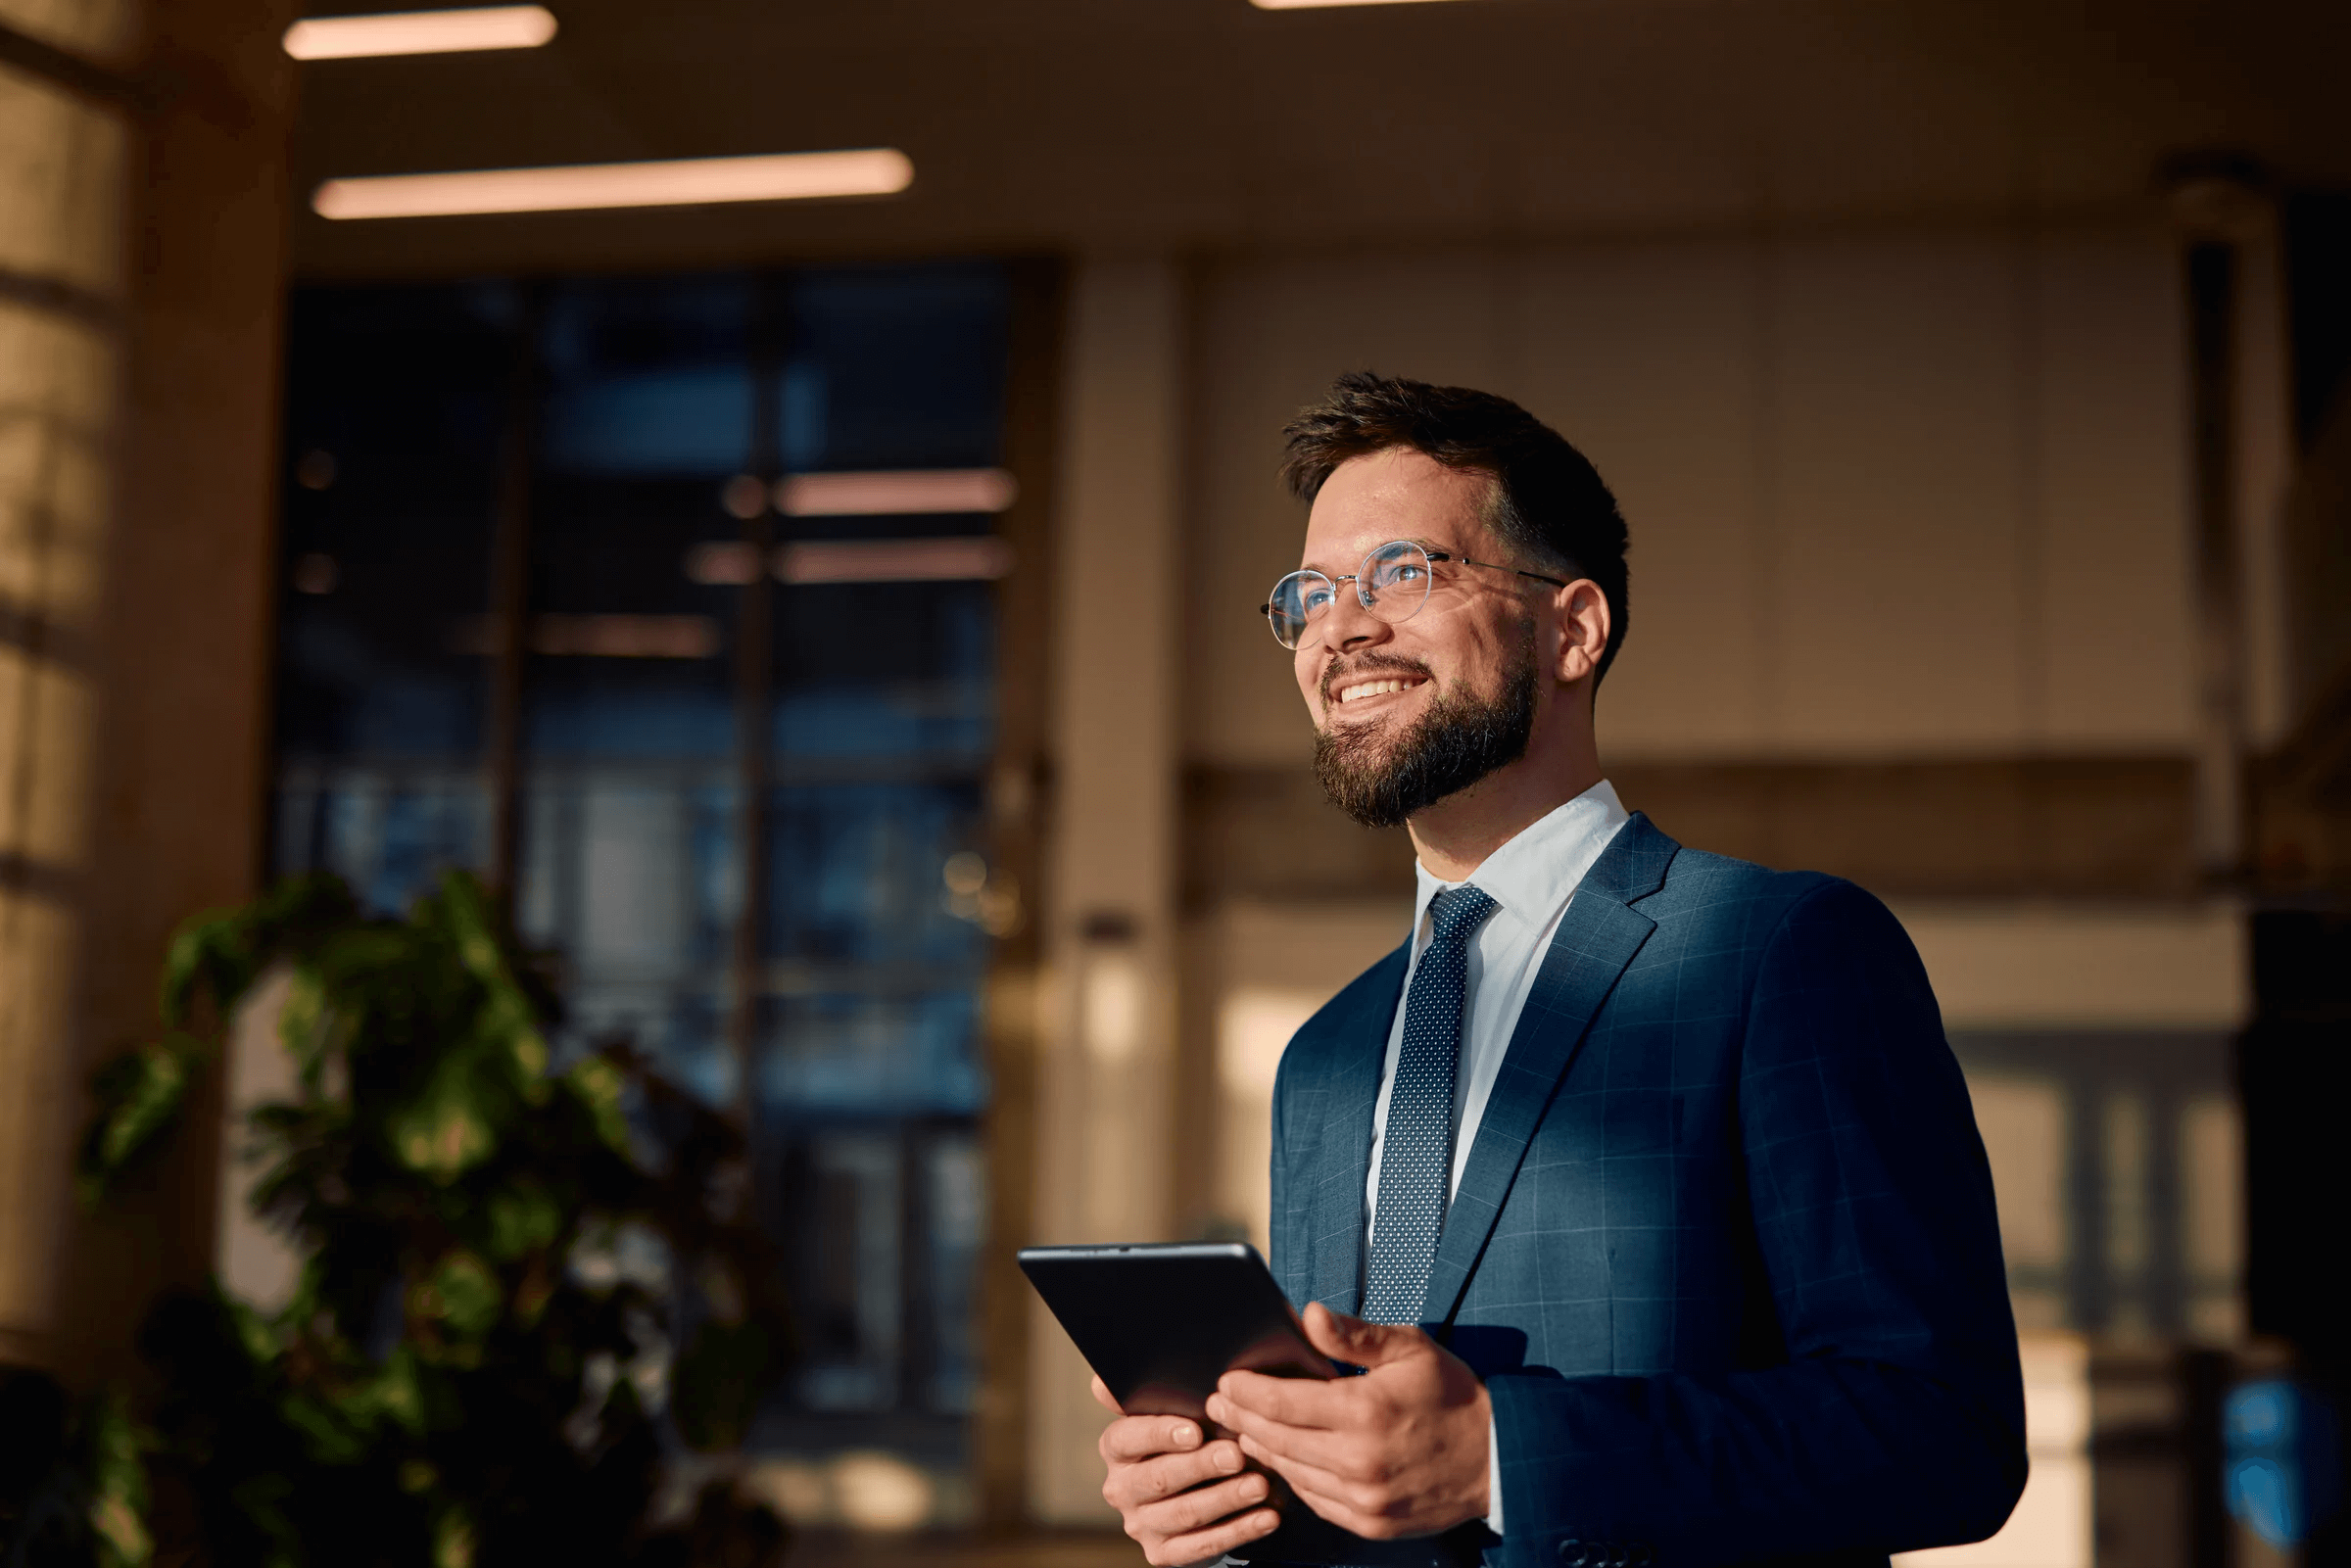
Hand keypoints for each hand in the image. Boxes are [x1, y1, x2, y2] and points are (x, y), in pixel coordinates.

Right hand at [1093, 1375, 1282, 1564]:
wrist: (1197, 1491)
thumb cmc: (1189, 1438)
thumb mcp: (1172, 1412)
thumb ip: (1151, 1394)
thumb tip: (1103, 1381)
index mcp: (1116, 1448)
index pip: (1127, 1438)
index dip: (1160, 1434)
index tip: (1196, 1430)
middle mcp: (1121, 1488)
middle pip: (1160, 1478)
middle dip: (1201, 1466)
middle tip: (1237, 1455)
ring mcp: (1141, 1525)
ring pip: (1184, 1514)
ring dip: (1226, 1499)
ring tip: (1261, 1485)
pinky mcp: (1163, 1554)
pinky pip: (1202, 1547)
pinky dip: (1239, 1531)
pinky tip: (1267, 1517)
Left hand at [1205, 1301, 1490, 1539]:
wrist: (1496, 1459)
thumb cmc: (1451, 1395)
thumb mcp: (1410, 1349)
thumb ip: (1355, 1336)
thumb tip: (1308, 1316)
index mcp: (1364, 1412)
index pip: (1281, 1402)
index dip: (1245, 1391)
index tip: (1226, 1381)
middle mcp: (1358, 1461)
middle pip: (1276, 1439)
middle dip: (1241, 1419)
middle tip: (1219, 1404)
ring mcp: (1363, 1498)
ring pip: (1291, 1472)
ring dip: (1262, 1450)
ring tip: (1242, 1430)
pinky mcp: (1369, 1523)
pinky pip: (1314, 1500)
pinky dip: (1293, 1478)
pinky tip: (1282, 1460)